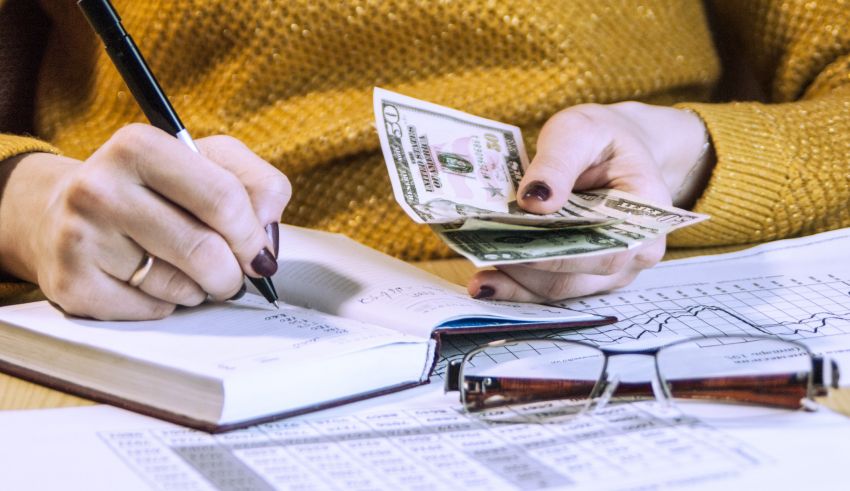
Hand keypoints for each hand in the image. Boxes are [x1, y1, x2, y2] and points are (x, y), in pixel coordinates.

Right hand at [0, 124, 290, 319]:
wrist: (63, 212)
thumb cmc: (156, 187)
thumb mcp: (211, 162)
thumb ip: (260, 186)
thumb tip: (268, 238)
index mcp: (139, 146)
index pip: (224, 199)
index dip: (253, 235)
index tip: (259, 251)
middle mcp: (99, 188)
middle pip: (206, 252)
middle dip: (233, 272)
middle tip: (232, 273)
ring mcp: (80, 238)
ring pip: (180, 288)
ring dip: (199, 288)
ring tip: (184, 269)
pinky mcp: (72, 285)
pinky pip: (153, 311)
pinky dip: (168, 306)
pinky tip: (151, 283)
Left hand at [467, 102, 710, 301]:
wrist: (613, 146)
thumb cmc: (601, 137)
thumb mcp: (580, 132)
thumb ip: (558, 163)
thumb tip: (533, 201)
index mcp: (647, 214)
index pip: (608, 249)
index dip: (562, 256)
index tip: (517, 250)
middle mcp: (635, 252)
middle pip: (579, 277)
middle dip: (529, 272)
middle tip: (483, 260)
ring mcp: (611, 269)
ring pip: (561, 290)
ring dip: (518, 285)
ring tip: (477, 278)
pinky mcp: (584, 274)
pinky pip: (550, 289)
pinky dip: (518, 286)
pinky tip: (486, 282)